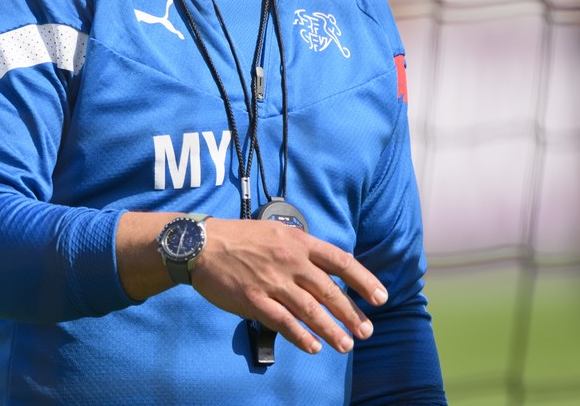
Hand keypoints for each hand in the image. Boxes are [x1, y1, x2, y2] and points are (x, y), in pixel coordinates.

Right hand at [192, 217, 385, 355]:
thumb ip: (300, 249)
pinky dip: (301, 337)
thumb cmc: (237, 237)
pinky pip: (283, 322)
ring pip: (311, 311)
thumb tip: (325, 269)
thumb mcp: (274, 232)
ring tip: (346, 345)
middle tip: (366, 331)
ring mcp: (271, 281)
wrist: (199, 244)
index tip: (380, 298)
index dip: (364, 281)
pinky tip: (313, 347)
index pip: (341, 262)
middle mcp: (289, 261)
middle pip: (330, 291)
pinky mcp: (254, 299)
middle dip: (352, 314)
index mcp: (297, 242)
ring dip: (332, 331)